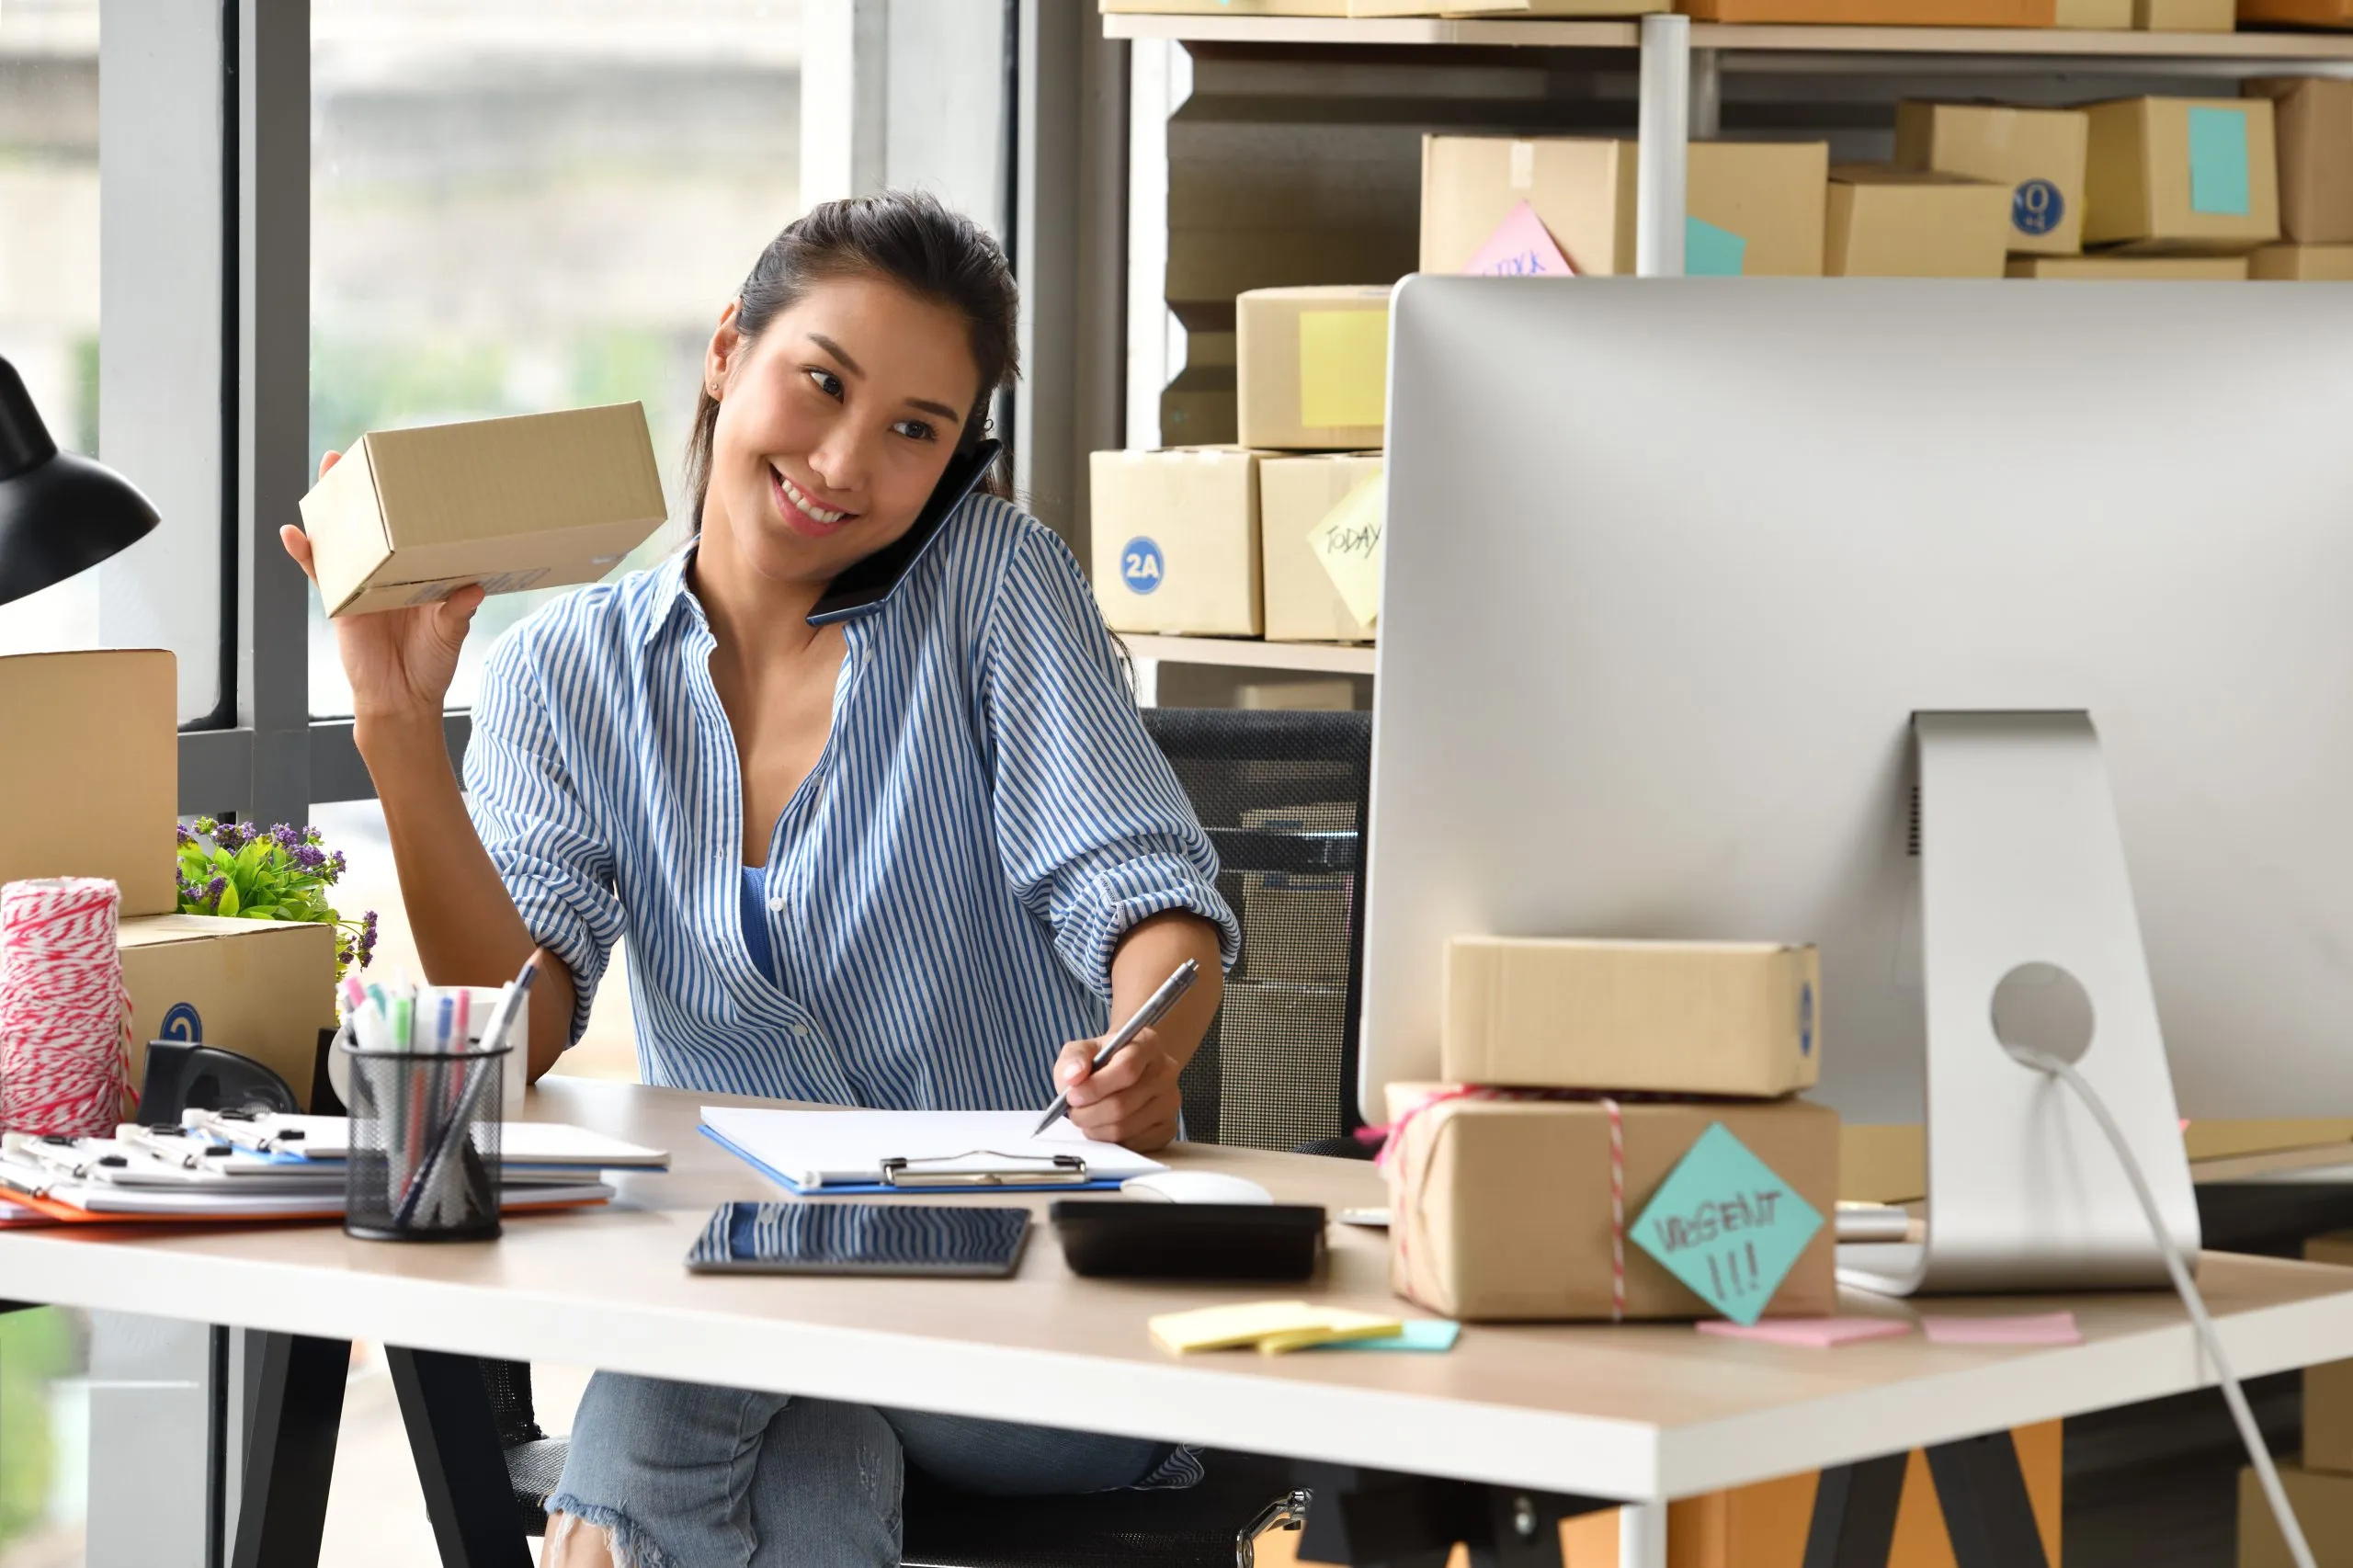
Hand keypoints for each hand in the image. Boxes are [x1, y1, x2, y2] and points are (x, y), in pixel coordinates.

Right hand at [281, 450, 485, 726]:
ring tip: (326, 473)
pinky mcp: (340, 601)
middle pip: (370, 524)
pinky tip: (293, 533)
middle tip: (355, 455)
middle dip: (361, 492)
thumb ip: (459, 610)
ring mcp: (361, 582)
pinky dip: (305, 553)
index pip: (410, 530)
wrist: (402, 699)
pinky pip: (319, 572)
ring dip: (331, 508)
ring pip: (342, 538)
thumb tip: (474, 589)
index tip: (406, 469)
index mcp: (418, 571)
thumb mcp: (451, 632)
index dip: (406, 503)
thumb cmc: (431, 664)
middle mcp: (387, 570)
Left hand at [1051, 1028, 1181, 1151]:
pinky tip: (1103, 1128)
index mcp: (1147, 1045)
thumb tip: (1073, 1077)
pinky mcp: (1168, 1127)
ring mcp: (1170, 1102)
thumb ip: (1074, 1058)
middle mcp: (1166, 1072)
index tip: (1073, 1095)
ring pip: (1126, 1128)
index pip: (1126, 1069)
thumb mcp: (1084, 1049)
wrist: (1127, 1071)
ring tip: (1086, 1119)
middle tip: (1074, 1113)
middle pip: (1123, 1104)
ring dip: (1096, 1130)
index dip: (1095, 1087)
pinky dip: (1111, 1142)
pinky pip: (1134, 1144)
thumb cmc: (1104, 1060)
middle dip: (1089, 1114)